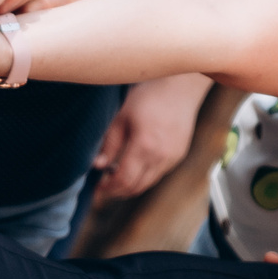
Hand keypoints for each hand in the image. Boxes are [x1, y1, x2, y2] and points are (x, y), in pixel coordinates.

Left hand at [92, 74, 209, 201]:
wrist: (181, 87)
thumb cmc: (149, 96)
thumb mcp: (122, 117)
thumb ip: (110, 144)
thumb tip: (97, 166)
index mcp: (145, 146)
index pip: (124, 180)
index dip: (108, 188)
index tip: (96, 187)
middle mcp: (161, 157)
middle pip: (136, 187)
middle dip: (117, 191)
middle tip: (103, 187)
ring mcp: (173, 158)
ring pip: (148, 183)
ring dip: (130, 186)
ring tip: (115, 177)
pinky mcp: (179, 155)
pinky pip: (158, 174)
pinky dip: (143, 177)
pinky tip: (133, 167)